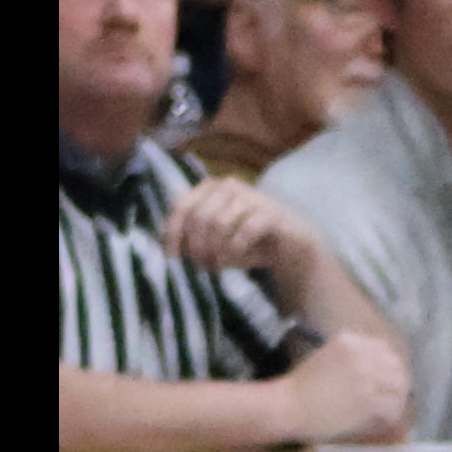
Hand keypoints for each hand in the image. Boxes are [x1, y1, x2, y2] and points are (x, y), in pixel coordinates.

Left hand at [163, 178, 316, 288]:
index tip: (173, 257)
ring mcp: (252, 197)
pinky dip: (235, 248)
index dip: (173, 232)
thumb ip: (187, 240)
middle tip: (203, 265)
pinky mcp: (272, 213)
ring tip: (219, 265)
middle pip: (199, 216)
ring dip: (215, 249)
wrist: (289, 248)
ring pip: (219, 222)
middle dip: (197, 245)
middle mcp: (229, 186)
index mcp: (210, 189)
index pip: (182, 205)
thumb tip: (162, 243)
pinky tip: (236, 260)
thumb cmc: (246, 243)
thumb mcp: (210, 243)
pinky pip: (244, 230)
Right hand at [281, 328, 410, 445]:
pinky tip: (379, 422)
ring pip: (399, 386)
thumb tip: (377, 371)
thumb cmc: (297, 388)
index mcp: (350, 340)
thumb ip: (350, 359)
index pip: (383, 348)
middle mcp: (362, 354)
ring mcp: (367, 377)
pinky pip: (393, 408)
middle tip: (390, 397)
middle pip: (396, 365)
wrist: (284, 407)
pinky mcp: (369, 400)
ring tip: (385, 411)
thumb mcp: (324, 358)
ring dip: (394, 399)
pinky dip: (389, 416)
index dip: (387, 365)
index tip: (384, 378)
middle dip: (395, 382)